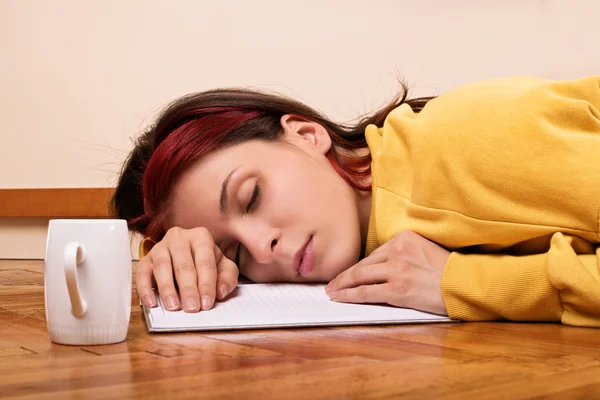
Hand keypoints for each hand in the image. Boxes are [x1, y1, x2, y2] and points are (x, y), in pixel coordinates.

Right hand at [136, 227, 238, 311]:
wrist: (187, 254)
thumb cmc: (206, 262)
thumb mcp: (223, 267)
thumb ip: (227, 278)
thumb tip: (220, 292)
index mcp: (201, 237)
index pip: (205, 262)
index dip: (206, 284)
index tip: (207, 303)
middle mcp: (179, 238)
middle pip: (183, 265)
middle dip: (188, 289)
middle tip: (191, 308)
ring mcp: (160, 247)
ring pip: (162, 267)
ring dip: (167, 289)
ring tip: (174, 306)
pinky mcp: (146, 259)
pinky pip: (142, 273)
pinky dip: (145, 289)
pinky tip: (152, 302)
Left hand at [325, 230, 449, 314]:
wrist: (465, 284)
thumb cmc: (448, 271)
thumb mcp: (424, 250)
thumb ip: (402, 254)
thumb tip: (381, 267)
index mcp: (403, 238)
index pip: (373, 254)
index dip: (357, 266)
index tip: (347, 273)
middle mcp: (397, 250)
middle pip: (363, 265)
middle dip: (344, 276)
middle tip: (331, 283)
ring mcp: (396, 270)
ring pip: (360, 277)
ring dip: (342, 286)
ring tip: (332, 292)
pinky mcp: (397, 288)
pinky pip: (366, 292)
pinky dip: (349, 295)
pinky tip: (340, 297)